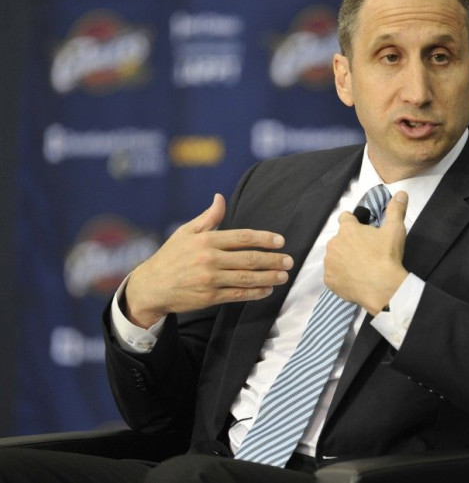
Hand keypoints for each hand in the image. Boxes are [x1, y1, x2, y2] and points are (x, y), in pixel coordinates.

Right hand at [124, 194, 292, 327]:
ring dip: (268, 277)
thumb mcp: (186, 232)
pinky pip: (238, 294)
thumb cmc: (171, 256)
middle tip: (289, 261)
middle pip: (248, 259)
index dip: (264, 239)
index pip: (242, 237)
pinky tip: (267, 289)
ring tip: (283, 276)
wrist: (151, 286)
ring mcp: (210, 279)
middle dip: (272, 260)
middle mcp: (209, 259)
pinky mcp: (209, 297)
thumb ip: (208, 217)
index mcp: (206, 240)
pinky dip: (255, 292)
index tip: (280, 241)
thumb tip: (221, 198)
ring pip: (246, 278)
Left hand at [323, 191, 408, 315]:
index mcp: (347, 229)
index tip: (361, 230)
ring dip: (343, 260)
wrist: (382, 288)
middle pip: (340, 240)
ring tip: (359, 268)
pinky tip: (353, 280)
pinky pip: (332, 276)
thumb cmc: (387, 256)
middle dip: (349, 243)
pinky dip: (340, 277)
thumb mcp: (395, 230)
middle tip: (365, 253)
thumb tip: (401, 193)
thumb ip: (396, 210)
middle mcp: (333, 243)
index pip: (345, 218)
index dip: (353, 223)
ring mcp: (329, 263)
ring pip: (334, 257)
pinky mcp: (329, 280)